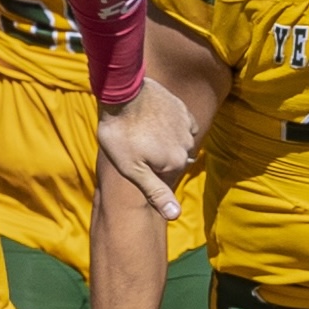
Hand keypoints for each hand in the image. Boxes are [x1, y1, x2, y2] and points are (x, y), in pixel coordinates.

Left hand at [96, 80, 198, 219]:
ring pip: (177, 141)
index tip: (133, 158)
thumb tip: (176, 215)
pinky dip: (170, 124)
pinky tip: (153, 119)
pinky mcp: (181, 108)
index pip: (166, 176)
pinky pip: (181, 123)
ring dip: (164, 139)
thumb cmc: (121, 134)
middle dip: (157, 155)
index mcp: (176, 162)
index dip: (147, 169)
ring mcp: (185, 125)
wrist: (121, 93)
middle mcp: (187, 145)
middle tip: (135, 144)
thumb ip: (156, 192)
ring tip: (141, 130)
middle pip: (173, 158)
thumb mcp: (132, 169)